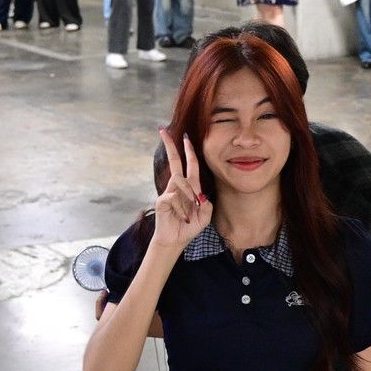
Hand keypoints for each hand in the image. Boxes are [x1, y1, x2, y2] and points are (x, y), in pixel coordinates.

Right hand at [151, 129, 212, 252]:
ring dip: (189, 195)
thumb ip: (207, 205)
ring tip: (192, 210)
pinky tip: (183, 217)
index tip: (185, 137)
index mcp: (190, 187)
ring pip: (180, 181)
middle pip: (174, 161)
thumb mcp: (205, 216)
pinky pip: (174, 197)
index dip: (188, 151)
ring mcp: (169, 192)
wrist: (176, 240)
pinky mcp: (162, 200)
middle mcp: (178, 186)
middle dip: (170, 145)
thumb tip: (200, 195)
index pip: (189, 165)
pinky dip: (182, 208)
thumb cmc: (189, 227)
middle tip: (163, 130)